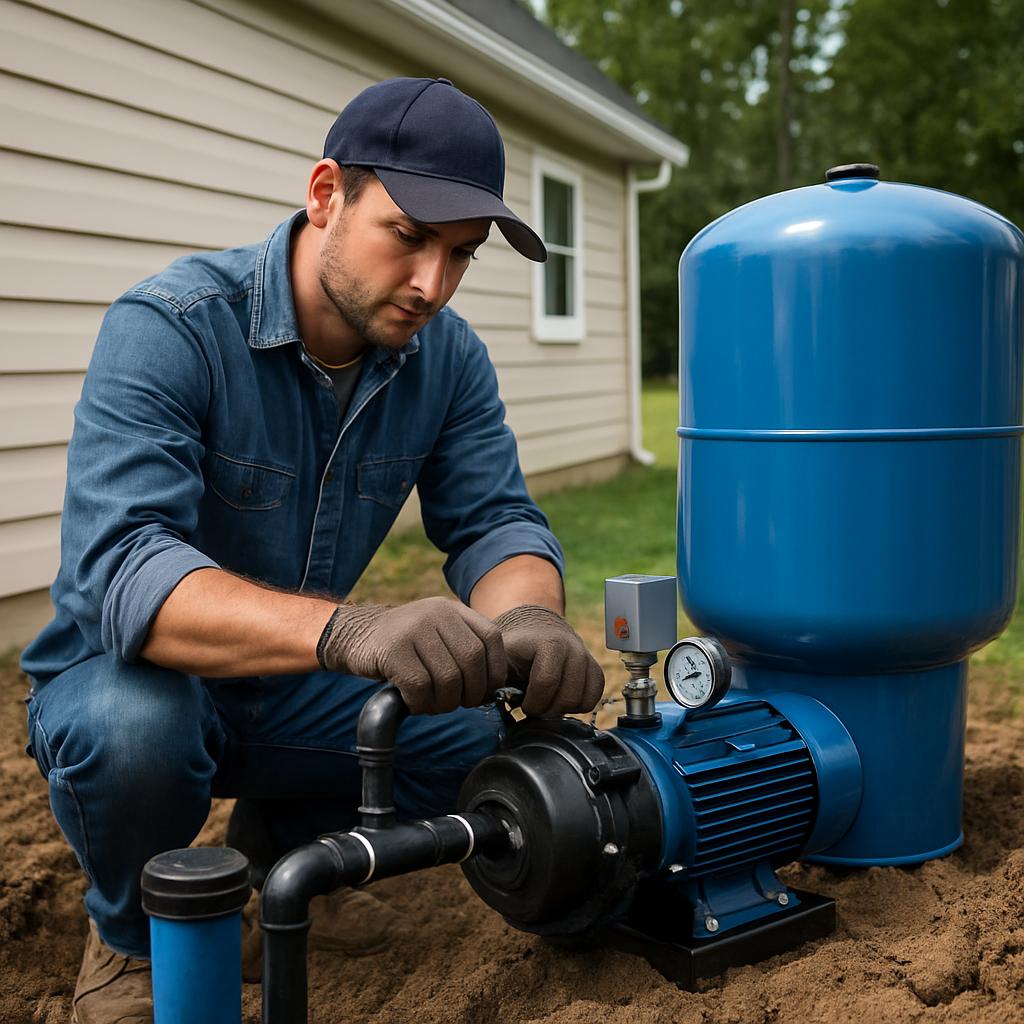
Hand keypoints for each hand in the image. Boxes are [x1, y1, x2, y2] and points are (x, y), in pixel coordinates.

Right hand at [317, 597, 506, 714]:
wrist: (353, 635)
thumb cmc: (403, 646)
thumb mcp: (436, 633)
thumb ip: (462, 648)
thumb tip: (493, 690)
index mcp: (452, 609)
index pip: (491, 638)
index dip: (495, 670)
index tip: (485, 691)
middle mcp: (436, 613)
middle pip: (471, 660)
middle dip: (471, 692)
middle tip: (459, 703)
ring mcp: (413, 629)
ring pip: (447, 678)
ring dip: (445, 702)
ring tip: (433, 705)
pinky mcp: (392, 650)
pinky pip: (419, 687)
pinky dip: (421, 703)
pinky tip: (414, 703)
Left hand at [492, 605, 604, 717]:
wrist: (536, 633)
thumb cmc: (515, 651)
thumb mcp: (501, 658)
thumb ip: (495, 676)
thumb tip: (489, 698)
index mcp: (549, 642)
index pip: (546, 681)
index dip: (533, 702)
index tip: (522, 704)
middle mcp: (573, 648)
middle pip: (567, 696)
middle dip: (548, 710)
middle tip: (534, 707)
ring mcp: (587, 658)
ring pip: (582, 701)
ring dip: (562, 710)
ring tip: (546, 703)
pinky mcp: (596, 671)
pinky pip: (593, 699)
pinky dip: (577, 707)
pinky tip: (560, 700)